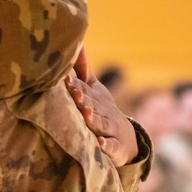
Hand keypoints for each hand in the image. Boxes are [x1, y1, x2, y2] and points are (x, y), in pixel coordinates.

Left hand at [66, 47, 138, 166]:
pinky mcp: (115, 146)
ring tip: (86, 115)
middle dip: (84, 99)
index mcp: (94, 98)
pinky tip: (100, 143)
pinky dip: (107, 145)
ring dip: (94, 119)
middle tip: (75, 94)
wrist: (126, 139)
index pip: (84, 90)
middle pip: (93, 105)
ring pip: (101, 124)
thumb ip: (82, 71)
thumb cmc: (101, 109)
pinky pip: (112, 146)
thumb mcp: (94, 89)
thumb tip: (76, 45)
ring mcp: (110, 129)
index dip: (75, 85)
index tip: (64, 79)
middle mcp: (103, 111)